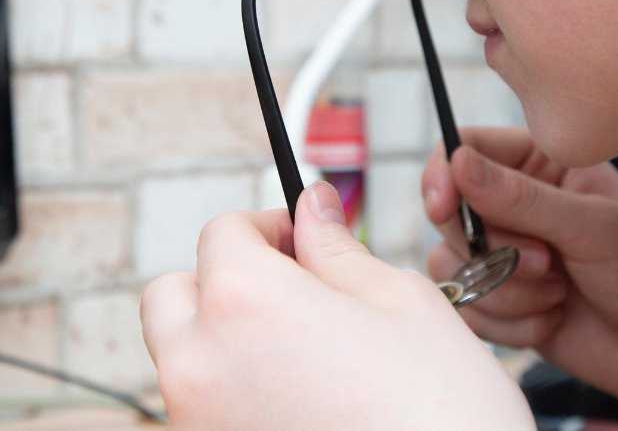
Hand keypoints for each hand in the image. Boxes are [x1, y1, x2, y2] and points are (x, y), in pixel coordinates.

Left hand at [141, 181, 534, 430]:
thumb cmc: (442, 414)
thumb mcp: (402, 303)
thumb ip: (338, 249)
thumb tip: (314, 208)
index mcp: (244, 301)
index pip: (222, 232)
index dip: (267, 226)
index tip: (301, 242)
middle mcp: (200, 364)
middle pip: (174, 295)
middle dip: (222, 282)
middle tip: (289, 295)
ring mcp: (197, 424)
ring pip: (183, 359)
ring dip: (222, 343)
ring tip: (301, 359)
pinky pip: (201, 414)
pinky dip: (232, 399)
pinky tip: (299, 406)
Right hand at [422, 127, 617, 430]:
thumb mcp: (595, 227)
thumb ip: (521, 197)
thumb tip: (457, 162)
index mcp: (540, 163)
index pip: (464, 148)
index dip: (444, 174)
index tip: (444, 205)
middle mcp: (515, 204)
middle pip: (448, 212)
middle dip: (492, 247)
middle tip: (547, 262)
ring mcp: (505, 254)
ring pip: (453, 266)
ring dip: (506, 291)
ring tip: (560, 294)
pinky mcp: (502, 302)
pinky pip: (468, 310)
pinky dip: (510, 324)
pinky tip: (555, 320)